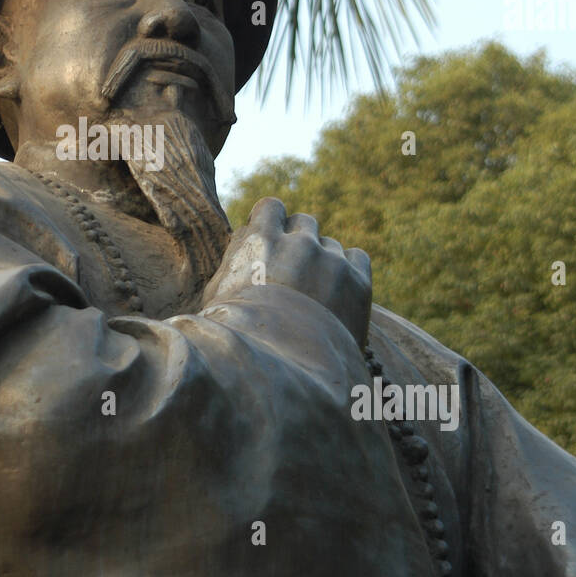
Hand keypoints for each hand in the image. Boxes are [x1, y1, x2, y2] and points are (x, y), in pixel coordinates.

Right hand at [204, 197, 372, 348]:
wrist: (282, 370)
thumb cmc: (238, 336)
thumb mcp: (217, 294)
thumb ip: (234, 258)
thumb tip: (244, 236)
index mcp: (261, 239)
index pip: (272, 206)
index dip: (272, 222)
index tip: (272, 240)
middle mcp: (299, 242)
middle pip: (304, 223)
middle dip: (299, 241)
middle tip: (293, 271)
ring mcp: (331, 260)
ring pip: (331, 244)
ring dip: (324, 260)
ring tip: (315, 293)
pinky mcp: (358, 281)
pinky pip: (357, 258)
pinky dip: (349, 269)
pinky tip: (339, 291)